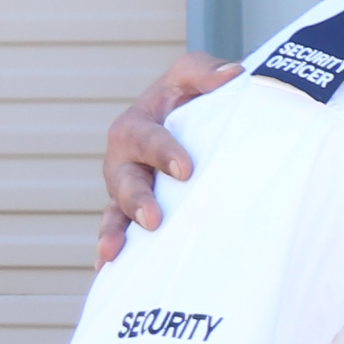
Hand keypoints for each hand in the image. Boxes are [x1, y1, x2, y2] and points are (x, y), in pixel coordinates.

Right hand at [96, 53, 241, 262]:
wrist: (197, 124)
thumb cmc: (192, 99)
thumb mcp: (193, 76)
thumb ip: (205, 71)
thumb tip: (232, 76)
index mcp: (137, 126)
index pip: (146, 138)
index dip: (162, 152)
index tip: (185, 170)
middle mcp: (125, 161)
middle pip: (123, 181)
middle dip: (135, 199)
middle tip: (153, 218)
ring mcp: (129, 191)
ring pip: (114, 212)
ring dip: (114, 232)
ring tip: (115, 253)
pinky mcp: (138, 215)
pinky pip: (121, 233)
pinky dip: (116, 250)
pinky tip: (111, 273)